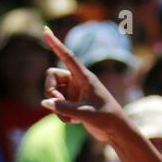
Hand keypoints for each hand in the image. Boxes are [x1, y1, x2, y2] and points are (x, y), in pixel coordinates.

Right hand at [40, 27, 131, 144]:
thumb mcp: (85, 114)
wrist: (117, 132)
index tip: (45, 29)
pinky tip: (73, 122)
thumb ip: (64, 108)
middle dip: (50, 91)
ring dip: (56, 107)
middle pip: (51, 76)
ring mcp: (74, 92)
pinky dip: (60, 113)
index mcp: (85, 77)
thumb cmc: (107, 119)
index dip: (55, 43)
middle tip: (58, 106)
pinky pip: (56, 104)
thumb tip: (44, 102)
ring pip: (52, 92)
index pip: (67, 56)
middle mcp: (78, 81)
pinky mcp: (72, 102)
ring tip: (69, 119)